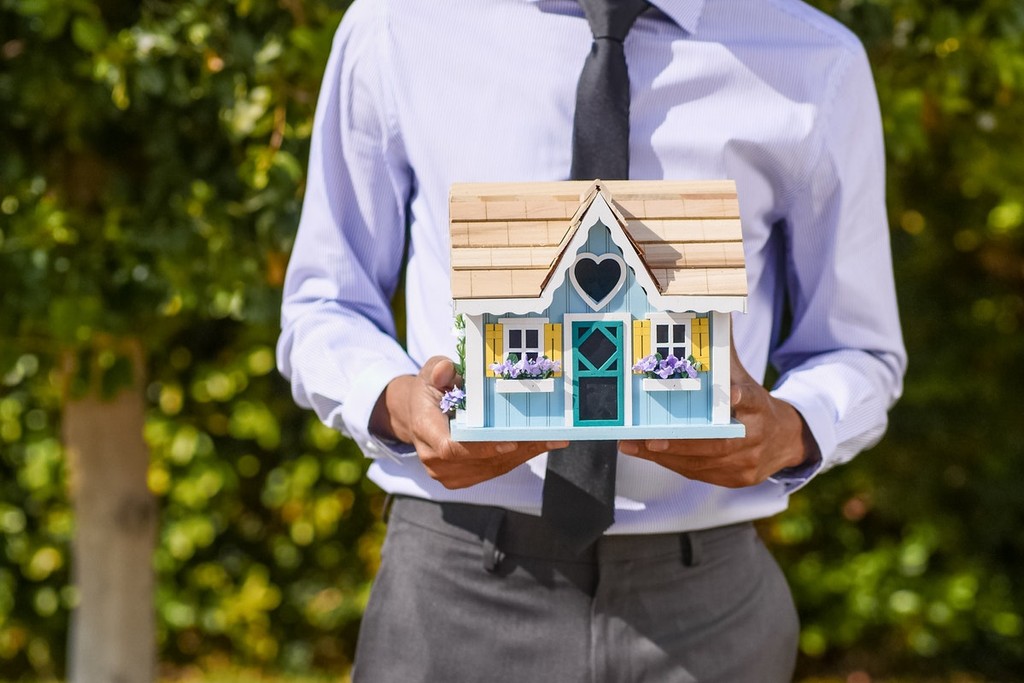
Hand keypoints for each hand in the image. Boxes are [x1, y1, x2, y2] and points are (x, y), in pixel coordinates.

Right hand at [369, 356, 567, 488]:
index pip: (450, 447)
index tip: (510, 442)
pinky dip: (517, 458)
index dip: (481, 448)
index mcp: (424, 431)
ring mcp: (448, 474)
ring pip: (491, 468)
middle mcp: (434, 459)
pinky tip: (538, 444)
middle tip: (547, 435)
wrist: (417, 415)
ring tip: (550, 438)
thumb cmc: (429, 391)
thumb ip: (437, 371)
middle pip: (480, 460)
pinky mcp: (463, 478)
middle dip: (515, 448)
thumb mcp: (429, 374)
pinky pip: (494, 470)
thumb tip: (446, 370)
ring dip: (522, 454)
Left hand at [618, 344, 819, 487]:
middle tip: (653, 439)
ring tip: (635, 446)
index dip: (743, 399)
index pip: (753, 400)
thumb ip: (724, 349)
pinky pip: (698, 473)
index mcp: (760, 406)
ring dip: (667, 455)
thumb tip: (711, 308)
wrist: (783, 439)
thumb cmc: (752, 401)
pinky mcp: (736, 479)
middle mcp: (756, 436)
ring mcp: (747, 462)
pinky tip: (646, 454)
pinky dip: (671, 463)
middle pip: (720, 442)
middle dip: (684, 442)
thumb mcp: (743, 375)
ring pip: (703, 462)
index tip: (733, 396)